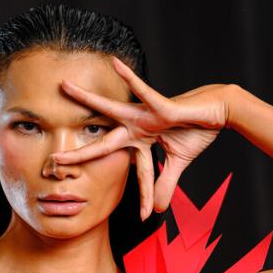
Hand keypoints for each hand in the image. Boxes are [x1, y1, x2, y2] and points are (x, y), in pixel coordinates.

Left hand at [52, 56, 232, 219]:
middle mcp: (136, 127)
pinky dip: (130, 78)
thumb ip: (164, 184)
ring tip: (65, 87)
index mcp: (138, 141)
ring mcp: (146, 115)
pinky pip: (143, 90)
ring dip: (88, 98)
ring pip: (111, 108)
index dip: (106, 183)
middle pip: (101, 141)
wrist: (218, 112)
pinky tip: (115, 63)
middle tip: (53, 163)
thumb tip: (156, 209)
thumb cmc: (197, 131)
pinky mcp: (162, 106)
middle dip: (78, 153)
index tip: (85, 196)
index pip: (118, 166)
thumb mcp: (178, 164)